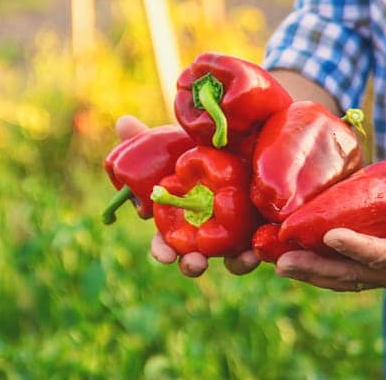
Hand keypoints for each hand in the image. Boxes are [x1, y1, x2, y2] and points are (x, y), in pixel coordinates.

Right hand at [117, 115, 261, 276]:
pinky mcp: (262, 232)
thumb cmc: (198, 149)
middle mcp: (204, 233)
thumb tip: (123, 121)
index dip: (162, 250)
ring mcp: (235, 236)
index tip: (165, 255)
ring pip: (230, 260)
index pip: (165, 242)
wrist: (246, 143)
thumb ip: (145, 139)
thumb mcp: (173, 143)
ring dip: (235, 264)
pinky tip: (260, 249)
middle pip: (194, 257)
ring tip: (242, 260)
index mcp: (178, 220)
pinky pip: (261, 249)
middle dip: (192, 265)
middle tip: (196, 263)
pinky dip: (259, 252)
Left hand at [276, 159, 385, 290]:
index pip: (383, 255)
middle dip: (315, 268)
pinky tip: (291, 261)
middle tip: (283, 261)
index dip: (357, 247)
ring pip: (342, 279)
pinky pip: (342, 275)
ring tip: (278, 264)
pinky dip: (317, 271)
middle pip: (351, 274)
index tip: (330, 235)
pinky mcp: (373, 270)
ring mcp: (384, 276)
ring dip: (310, 273)